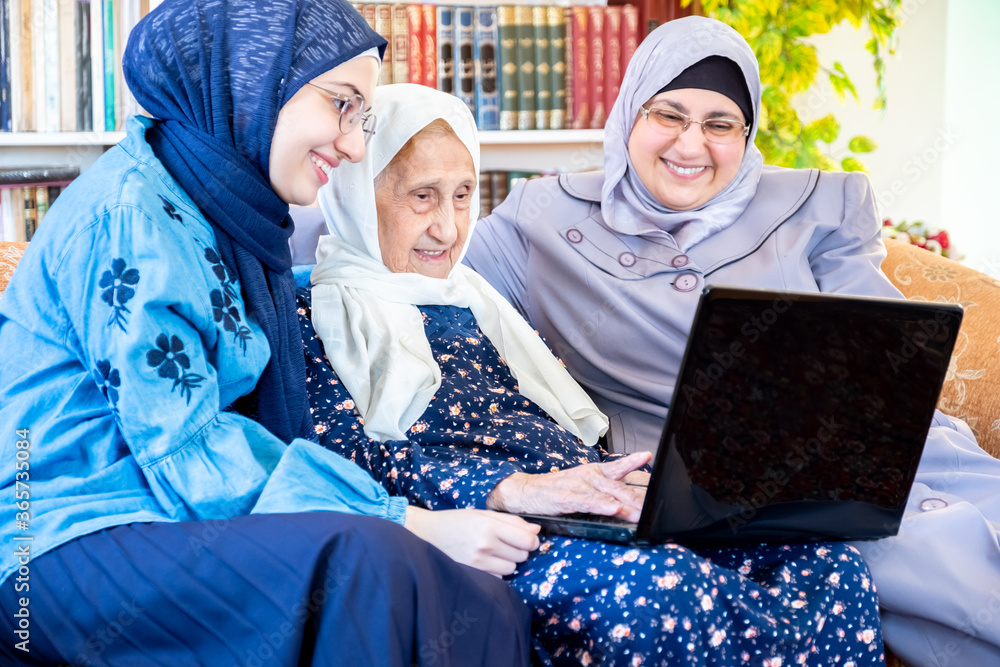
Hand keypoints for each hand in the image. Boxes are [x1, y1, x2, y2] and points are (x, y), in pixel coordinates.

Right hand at [404, 506, 540, 576]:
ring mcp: (479, 562)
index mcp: (490, 525)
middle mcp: (486, 544)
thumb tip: (536, 530)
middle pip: (522, 555)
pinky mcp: (473, 574)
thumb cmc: (456, 522)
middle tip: (504, 543)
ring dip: (507, 561)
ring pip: (511, 568)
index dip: (531, 540)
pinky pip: (498, 577)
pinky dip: (496, 571)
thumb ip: (512, 521)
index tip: (527, 539)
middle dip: (518, 550)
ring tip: (492, 552)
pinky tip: (485, 561)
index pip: (527, 540)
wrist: (427, 534)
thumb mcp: (483, 514)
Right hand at [485, 452, 651, 522]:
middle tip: (654, 506)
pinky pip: (589, 502)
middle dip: (638, 498)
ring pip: (607, 495)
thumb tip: (625, 502)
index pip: (618, 466)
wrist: (525, 490)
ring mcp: (579, 486)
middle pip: (619, 486)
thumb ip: (602, 491)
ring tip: (639, 513)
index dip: (633, 461)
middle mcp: (589, 476)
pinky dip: (603, 506)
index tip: (647, 456)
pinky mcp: (568, 498)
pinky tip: (614, 510)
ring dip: (625, 505)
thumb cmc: (555, 489)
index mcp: (594, 472)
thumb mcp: (582, 484)